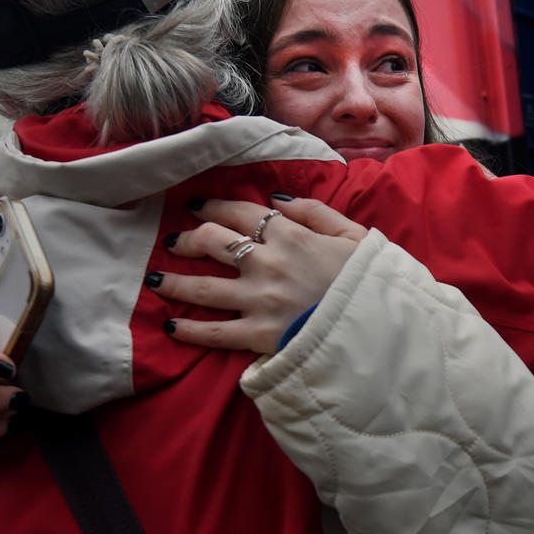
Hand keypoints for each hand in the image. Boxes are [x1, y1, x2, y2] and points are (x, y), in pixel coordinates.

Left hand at [152, 196, 367, 354]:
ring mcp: (259, 300)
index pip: (240, 213)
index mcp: (290, 236)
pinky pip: (214, 332)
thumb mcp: (352, 234)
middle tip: (173, 240)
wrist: (379, 327)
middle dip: (188, 239)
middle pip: (213, 242)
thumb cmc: (368, 280)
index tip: (195, 207)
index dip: (212, 207)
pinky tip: (170, 325)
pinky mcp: (258, 335)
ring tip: (155, 278)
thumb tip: (275, 198)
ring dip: (174, 281)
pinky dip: (189, 329)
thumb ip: (315, 211)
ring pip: (203, 286)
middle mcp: (267, 263)